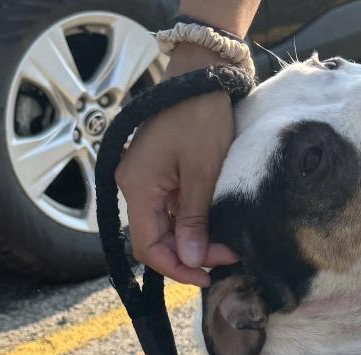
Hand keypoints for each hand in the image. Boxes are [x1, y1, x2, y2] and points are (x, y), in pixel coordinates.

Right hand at [115, 43, 238, 285]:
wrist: (202, 74)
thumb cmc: (200, 115)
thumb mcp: (203, 172)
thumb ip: (194, 219)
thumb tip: (191, 260)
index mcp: (137, 187)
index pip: (148, 247)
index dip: (176, 268)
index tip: (206, 276)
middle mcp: (134, 186)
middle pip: (156, 240)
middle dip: (190, 255)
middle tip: (226, 258)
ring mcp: (146, 180)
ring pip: (165, 228)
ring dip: (193, 241)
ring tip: (225, 245)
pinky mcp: (160, 175)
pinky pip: (171, 211)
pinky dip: (192, 224)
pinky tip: (214, 228)